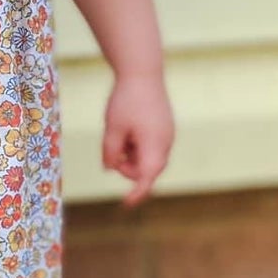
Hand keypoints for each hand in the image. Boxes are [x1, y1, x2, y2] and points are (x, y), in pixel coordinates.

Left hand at [102, 70, 174, 207]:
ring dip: (131, 155)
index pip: (146, 177)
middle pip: (146, 169)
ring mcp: (167, 134)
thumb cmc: (126, 100)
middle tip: (111, 151)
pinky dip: (137, 146)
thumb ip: (110, 152)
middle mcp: (166, 143)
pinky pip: (151, 146)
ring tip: (118, 134)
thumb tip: (110, 168)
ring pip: (148, 157)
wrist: (143, 72)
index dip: (136, 193)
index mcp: (154, 145)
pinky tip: (127, 129)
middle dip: (127, 168)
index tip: (126, 204)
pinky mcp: (165, 127)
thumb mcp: (112, 128)